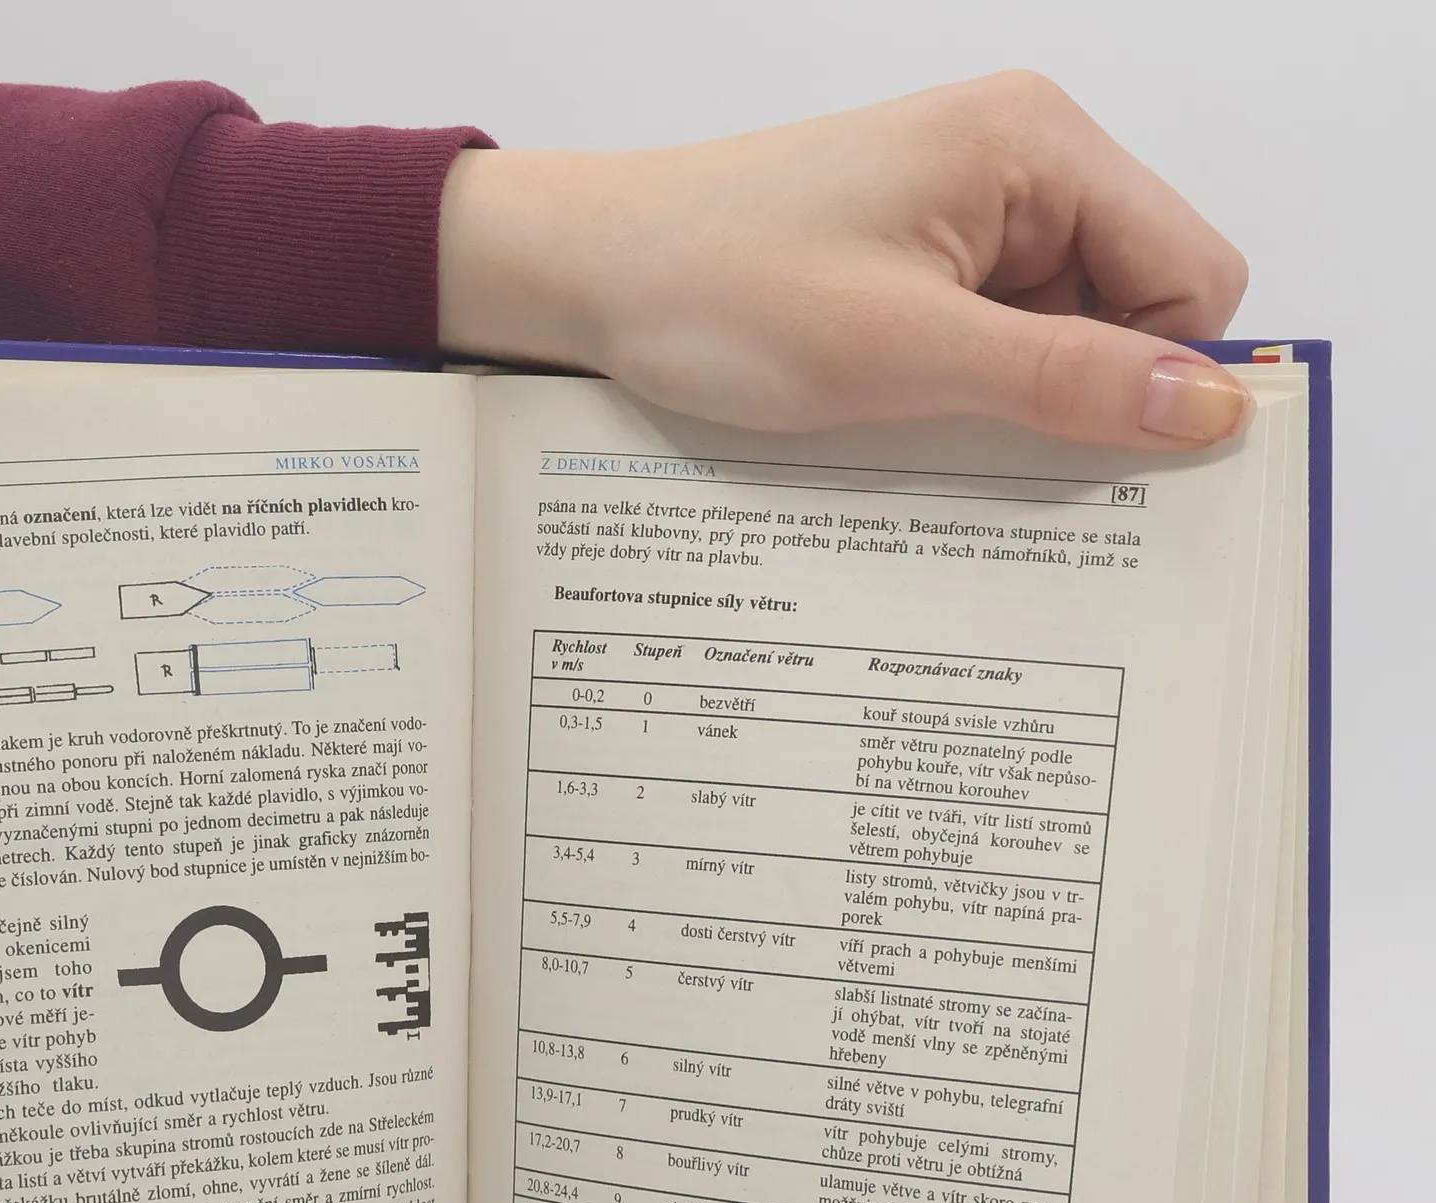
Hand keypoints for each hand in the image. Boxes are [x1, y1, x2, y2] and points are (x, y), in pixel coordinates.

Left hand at [439, 71, 1250, 446]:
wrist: (587, 273)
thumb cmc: (718, 290)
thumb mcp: (903, 352)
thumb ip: (1065, 379)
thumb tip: (1214, 407)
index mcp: (1038, 146)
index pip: (1193, 273)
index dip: (1160, 375)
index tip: (1095, 458)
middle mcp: (1020, 159)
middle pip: (1135, 301)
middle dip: (1081, 389)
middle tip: (982, 444)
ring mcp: (968, 208)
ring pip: (1064, 331)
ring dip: (1013, 396)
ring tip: (913, 418)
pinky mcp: (920, 254)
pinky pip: (995, 335)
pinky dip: (966, 386)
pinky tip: (897, 410)